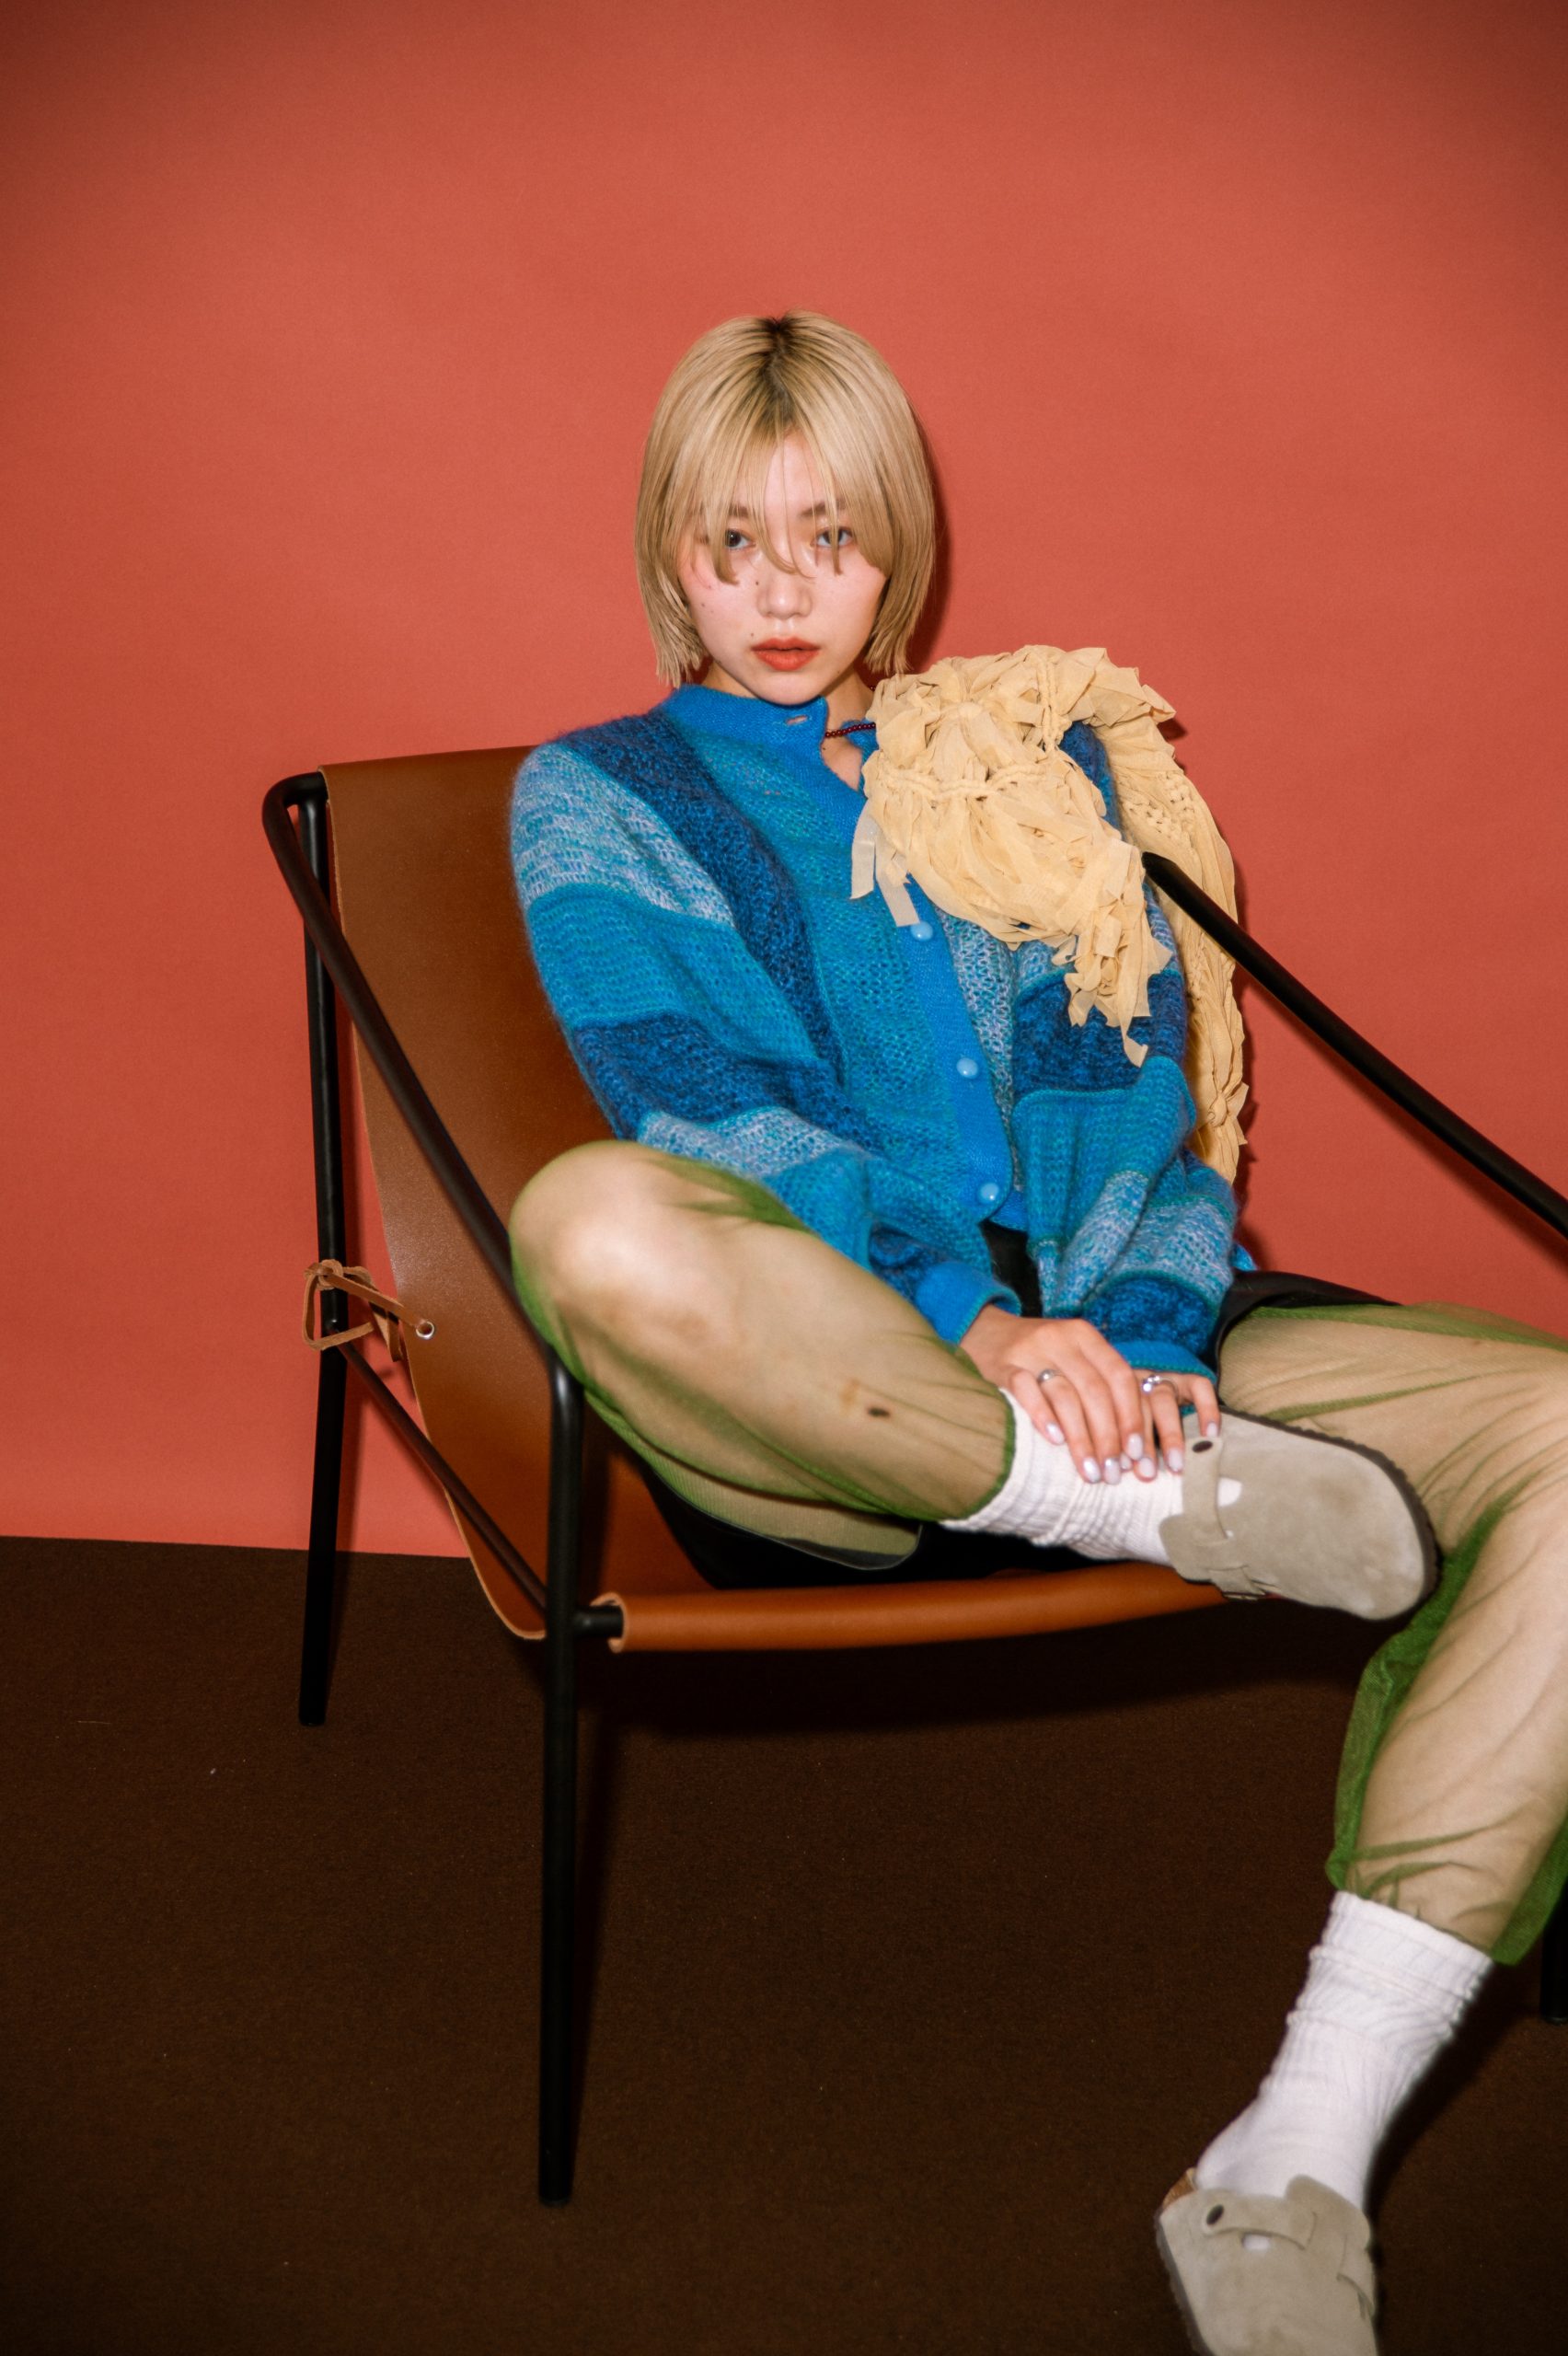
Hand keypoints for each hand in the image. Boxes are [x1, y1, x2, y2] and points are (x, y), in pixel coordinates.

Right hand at [957, 1305, 1219, 1483]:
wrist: (984, 1333)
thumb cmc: (1040, 1357)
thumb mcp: (1074, 1358)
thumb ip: (1101, 1386)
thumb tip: (1134, 1445)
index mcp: (1085, 1337)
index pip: (1119, 1376)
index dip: (1131, 1416)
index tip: (1136, 1454)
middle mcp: (1061, 1339)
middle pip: (1095, 1391)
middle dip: (1108, 1437)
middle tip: (1113, 1474)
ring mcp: (1030, 1351)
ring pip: (1065, 1395)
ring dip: (1080, 1438)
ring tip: (1089, 1471)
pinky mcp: (1002, 1366)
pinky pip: (1025, 1389)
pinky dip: (1043, 1415)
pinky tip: (1054, 1441)